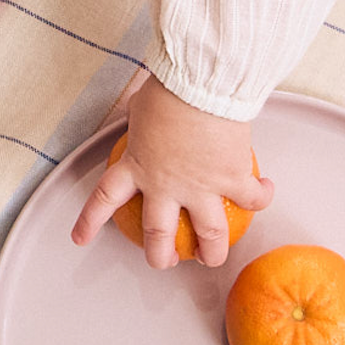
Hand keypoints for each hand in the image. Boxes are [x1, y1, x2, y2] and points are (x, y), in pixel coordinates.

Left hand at [71, 75, 273, 268]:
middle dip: (160, 256)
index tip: (79, 239)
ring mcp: (200, 188)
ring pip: (208, 236)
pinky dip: (260, 198)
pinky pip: (251, 199)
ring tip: (213, 258)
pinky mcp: (232, 180)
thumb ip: (142, 122)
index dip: (90, 222)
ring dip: (212, 252)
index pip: (104, 199)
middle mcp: (165, 186)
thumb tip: (142, 113)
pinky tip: (265, 193)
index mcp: (136, 166)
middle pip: (158, 234)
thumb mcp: (141, 106)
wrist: (202, 82)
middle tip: (166, 262)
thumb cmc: (169, 86)